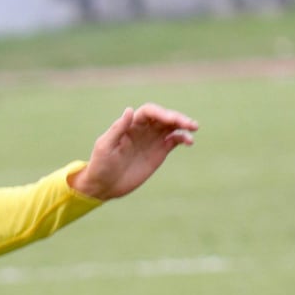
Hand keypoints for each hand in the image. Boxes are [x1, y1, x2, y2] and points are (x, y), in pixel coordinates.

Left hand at [69, 104, 196, 200]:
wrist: (105, 185)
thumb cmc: (100, 164)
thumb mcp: (105, 146)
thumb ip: (118, 129)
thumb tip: (130, 109)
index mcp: (130, 125)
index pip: (149, 112)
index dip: (161, 113)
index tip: (170, 120)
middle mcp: (144, 129)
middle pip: (164, 117)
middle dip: (177, 118)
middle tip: (190, 124)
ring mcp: (152, 140)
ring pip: (171, 127)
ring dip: (183, 125)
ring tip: (194, 128)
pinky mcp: (159, 152)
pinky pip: (174, 140)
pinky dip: (183, 138)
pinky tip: (189, 142)